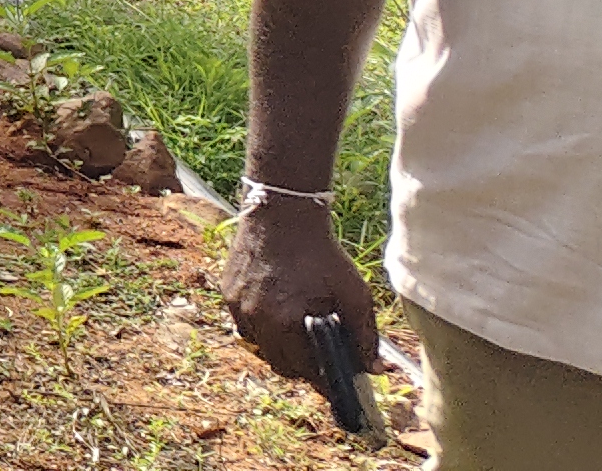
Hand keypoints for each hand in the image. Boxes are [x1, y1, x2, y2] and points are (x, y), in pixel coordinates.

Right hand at [221, 199, 376, 388]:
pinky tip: (279, 311)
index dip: (322, 382)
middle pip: (279, 364)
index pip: (304, 372)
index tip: (335, 386)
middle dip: (302, 368)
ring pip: (259, 346)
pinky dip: (262, 327)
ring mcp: (237, 305)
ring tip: (298, 333)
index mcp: (284, 322)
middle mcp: (255, 318)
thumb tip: (374, 369)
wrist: (283, 214)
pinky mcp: (227, 292)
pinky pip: (244, 324)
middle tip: (320, 358)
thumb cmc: (322, 254)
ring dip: (279, 348)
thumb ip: (365, 335)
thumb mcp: (353, 294)